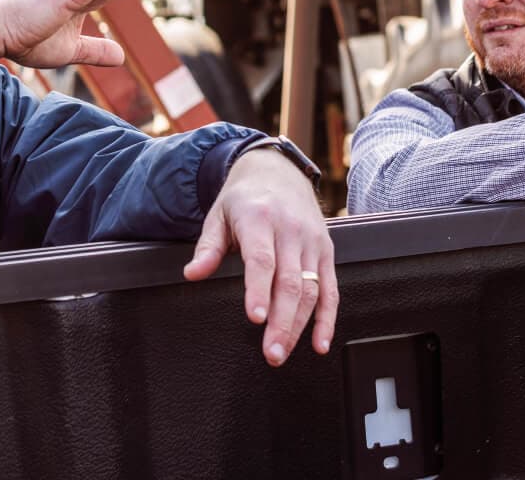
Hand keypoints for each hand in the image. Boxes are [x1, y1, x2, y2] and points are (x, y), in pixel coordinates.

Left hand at [182, 149, 336, 367]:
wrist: (277, 171)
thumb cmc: (244, 198)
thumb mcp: (218, 215)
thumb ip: (207, 248)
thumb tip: (193, 274)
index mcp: (260, 219)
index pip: (261, 259)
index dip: (259, 290)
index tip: (256, 318)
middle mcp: (290, 230)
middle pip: (290, 282)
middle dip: (281, 321)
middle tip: (272, 353)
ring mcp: (312, 242)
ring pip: (311, 289)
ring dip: (300, 326)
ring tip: (283, 352)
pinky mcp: (326, 251)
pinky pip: (331, 288)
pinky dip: (327, 318)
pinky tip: (319, 342)